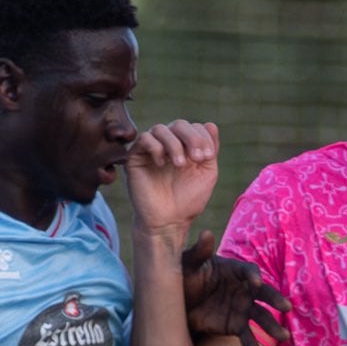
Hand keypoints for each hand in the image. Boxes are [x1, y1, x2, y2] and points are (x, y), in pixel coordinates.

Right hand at [125, 120, 220, 234]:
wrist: (168, 221)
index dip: (202, 137)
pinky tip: (162, 163)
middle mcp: (168, 144)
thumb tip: (211, 124)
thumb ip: (211, 149)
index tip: (207, 157)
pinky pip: (144, 138)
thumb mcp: (206, 173)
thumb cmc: (188, 200)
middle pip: (179, 124)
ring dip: (174, 144)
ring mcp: (151, 149)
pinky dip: (156, 147)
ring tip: (179, 164)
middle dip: (191, 138)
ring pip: (161, 128)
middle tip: (197, 158)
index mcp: (186, 147)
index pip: (194, 127)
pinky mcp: (135, 156)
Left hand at [180, 230, 290, 345]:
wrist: (178, 301)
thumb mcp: (186, 265)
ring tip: (284, 337)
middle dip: (274, 300)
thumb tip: (206, 234)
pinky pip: (248, 342)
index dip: (251, 275)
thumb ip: (198, 253)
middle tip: (286, 307)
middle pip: (263, 294)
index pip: (247, 271)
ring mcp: (242, 309)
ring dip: (272, 327)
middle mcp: (244, 290)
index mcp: (234, 271)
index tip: (254, 282)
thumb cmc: (184, 276)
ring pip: (261, 318)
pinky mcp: (237, 327)